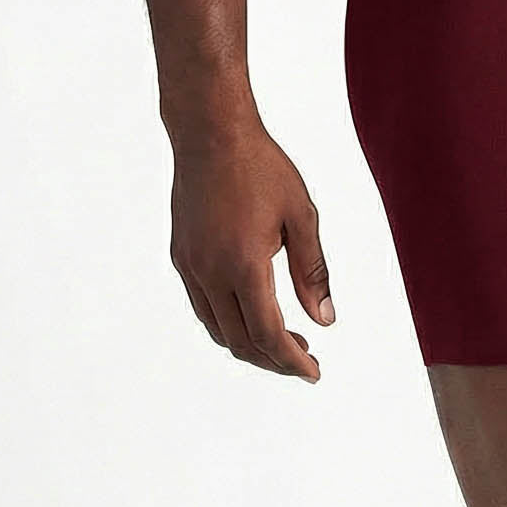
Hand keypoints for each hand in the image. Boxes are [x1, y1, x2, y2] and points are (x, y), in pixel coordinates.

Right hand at [168, 123, 332, 379]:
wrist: (210, 133)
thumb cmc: (261, 167)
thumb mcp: (302, 217)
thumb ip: (313, 272)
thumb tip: (325, 319)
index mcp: (244, 265)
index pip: (268, 335)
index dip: (292, 362)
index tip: (313, 373)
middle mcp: (210, 272)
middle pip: (241, 342)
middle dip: (274, 360)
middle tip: (305, 360)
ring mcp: (191, 266)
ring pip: (217, 330)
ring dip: (250, 345)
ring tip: (284, 342)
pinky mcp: (181, 256)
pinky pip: (203, 307)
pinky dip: (228, 324)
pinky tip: (252, 314)